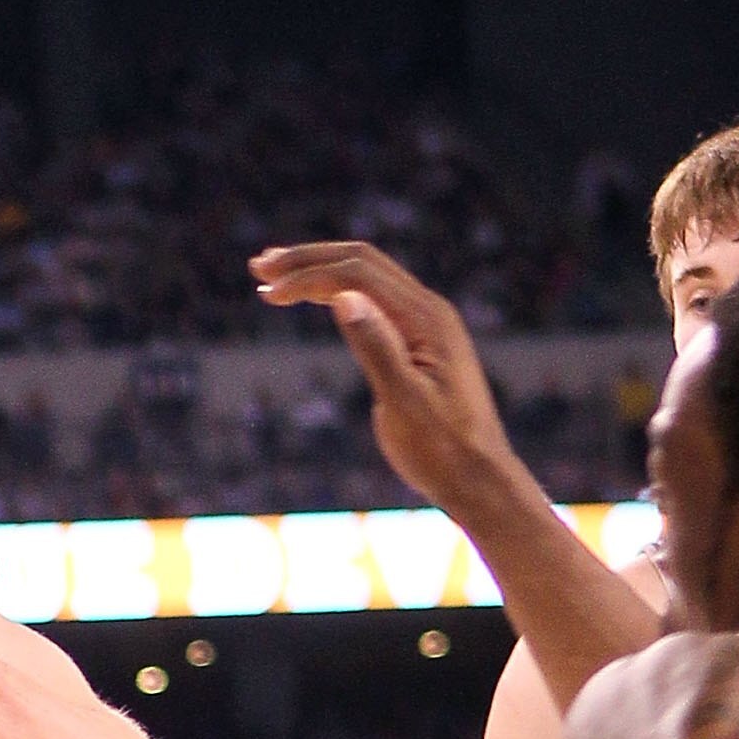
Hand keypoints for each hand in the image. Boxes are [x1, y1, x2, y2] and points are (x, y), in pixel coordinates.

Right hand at [248, 239, 516, 515]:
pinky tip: (318, 301)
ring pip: (368, 279)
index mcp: (426, 318)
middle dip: (309, 260)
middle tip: (259, 265)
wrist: (479, 478)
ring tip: (276, 279)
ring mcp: (426, 326)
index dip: (308, 276)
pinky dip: (340, 295)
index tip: (266, 292)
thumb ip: (376, 347)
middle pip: (362, 262)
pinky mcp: (420, 344)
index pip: (357, 274)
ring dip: (322, 272)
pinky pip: (377, 302)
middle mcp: (428, 311)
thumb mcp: (404, 403)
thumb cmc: (442, 450)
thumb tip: (343, 297)